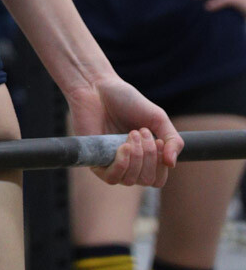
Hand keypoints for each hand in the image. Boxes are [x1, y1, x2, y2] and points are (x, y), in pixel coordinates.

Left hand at [67, 74, 182, 188]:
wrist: (98, 88)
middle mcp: (128, 164)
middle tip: (141, 132)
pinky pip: (112, 178)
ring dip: (137, 157)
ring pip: (131, 181)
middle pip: (147, 181)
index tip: (159, 141)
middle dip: (150, 156)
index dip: (161, 165)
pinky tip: (123, 147)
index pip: (158, 179)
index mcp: (143, 158)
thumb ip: (173, 141)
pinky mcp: (95, 161)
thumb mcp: (158, 118)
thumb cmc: (127, 101)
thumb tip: (172, 164)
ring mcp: (111, 163)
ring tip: (132, 134)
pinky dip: (122, 164)